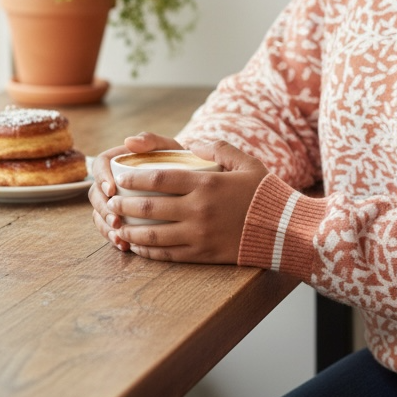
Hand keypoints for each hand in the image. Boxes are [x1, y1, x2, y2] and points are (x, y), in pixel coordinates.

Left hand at [88, 133, 266, 262]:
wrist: (285, 230)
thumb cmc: (266, 193)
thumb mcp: (247, 162)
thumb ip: (219, 148)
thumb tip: (193, 142)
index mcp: (206, 183)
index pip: (159, 178)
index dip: (134, 178)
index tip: (120, 177)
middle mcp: (198, 210)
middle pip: (149, 207)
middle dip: (124, 205)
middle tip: (110, 202)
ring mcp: (199, 235)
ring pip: (153, 234)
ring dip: (131, 230)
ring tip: (117, 225)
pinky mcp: (203, 254)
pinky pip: (167, 254)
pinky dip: (148, 251)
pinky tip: (137, 246)